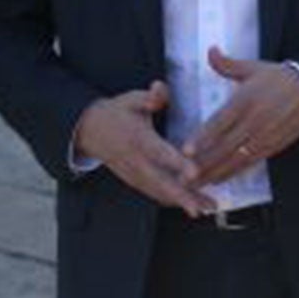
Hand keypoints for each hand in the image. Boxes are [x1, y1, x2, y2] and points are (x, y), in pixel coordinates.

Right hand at [76, 81, 213, 217]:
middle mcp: (136, 161)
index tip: (195, 172)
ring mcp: (134, 175)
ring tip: (208, 209)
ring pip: (160, 193)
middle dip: (181, 196)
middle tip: (201, 208)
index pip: (160, 153)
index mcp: (138, 139)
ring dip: (183, 202)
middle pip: (161, 182)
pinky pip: (156, 194)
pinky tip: (196, 205)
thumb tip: (161, 88)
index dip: (178, 163)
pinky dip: (175, 201)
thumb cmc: (116, 113)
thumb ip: (149, 97)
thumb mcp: (130, 99)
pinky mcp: (135, 182)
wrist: (90, 131)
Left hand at [184, 48, 298, 185]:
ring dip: (215, 173)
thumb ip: (228, 64)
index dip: (203, 138)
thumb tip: (210, 50)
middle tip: (184, 176)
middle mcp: (254, 121)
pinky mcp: (272, 147)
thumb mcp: (253, 68)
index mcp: (246, 99)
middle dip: (204, 163)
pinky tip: (217, 180)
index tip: (185, 150)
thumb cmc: (278, 78)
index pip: (220, 122)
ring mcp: (264, 136)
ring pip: (236, 159)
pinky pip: (249, 163)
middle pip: (225, 146)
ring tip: (196, 184)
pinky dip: (232, 173)